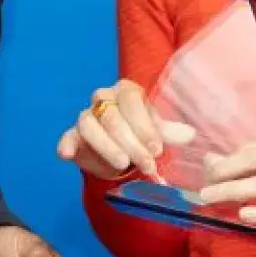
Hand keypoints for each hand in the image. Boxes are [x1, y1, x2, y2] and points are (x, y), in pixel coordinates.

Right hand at [56, 79, 177, 181]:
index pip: (132, 102)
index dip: (144, 126)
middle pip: (113, 117)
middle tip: (147, 165)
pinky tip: (68, 154)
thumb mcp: (159, 134)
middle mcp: (103, 99)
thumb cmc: (143, 137)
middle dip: (132, 143)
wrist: (124, 154)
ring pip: (90, 125)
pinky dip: (66, 144)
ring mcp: (86, 116)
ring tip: (123, 164)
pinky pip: (67, 137)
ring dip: (107, 147)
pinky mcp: (73, 135)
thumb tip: (189, 134)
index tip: (157, 149)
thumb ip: (170, 133)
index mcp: (127, 91)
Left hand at [198, 138, 255, 256]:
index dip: (228, 158)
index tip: (209, 170)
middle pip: (255, 161)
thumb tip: (210, 160)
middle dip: (225, 170)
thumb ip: (253, 166)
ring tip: (209, 197)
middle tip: (204, 183)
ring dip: (231, 191)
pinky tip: (242, 214)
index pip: (254, 148)